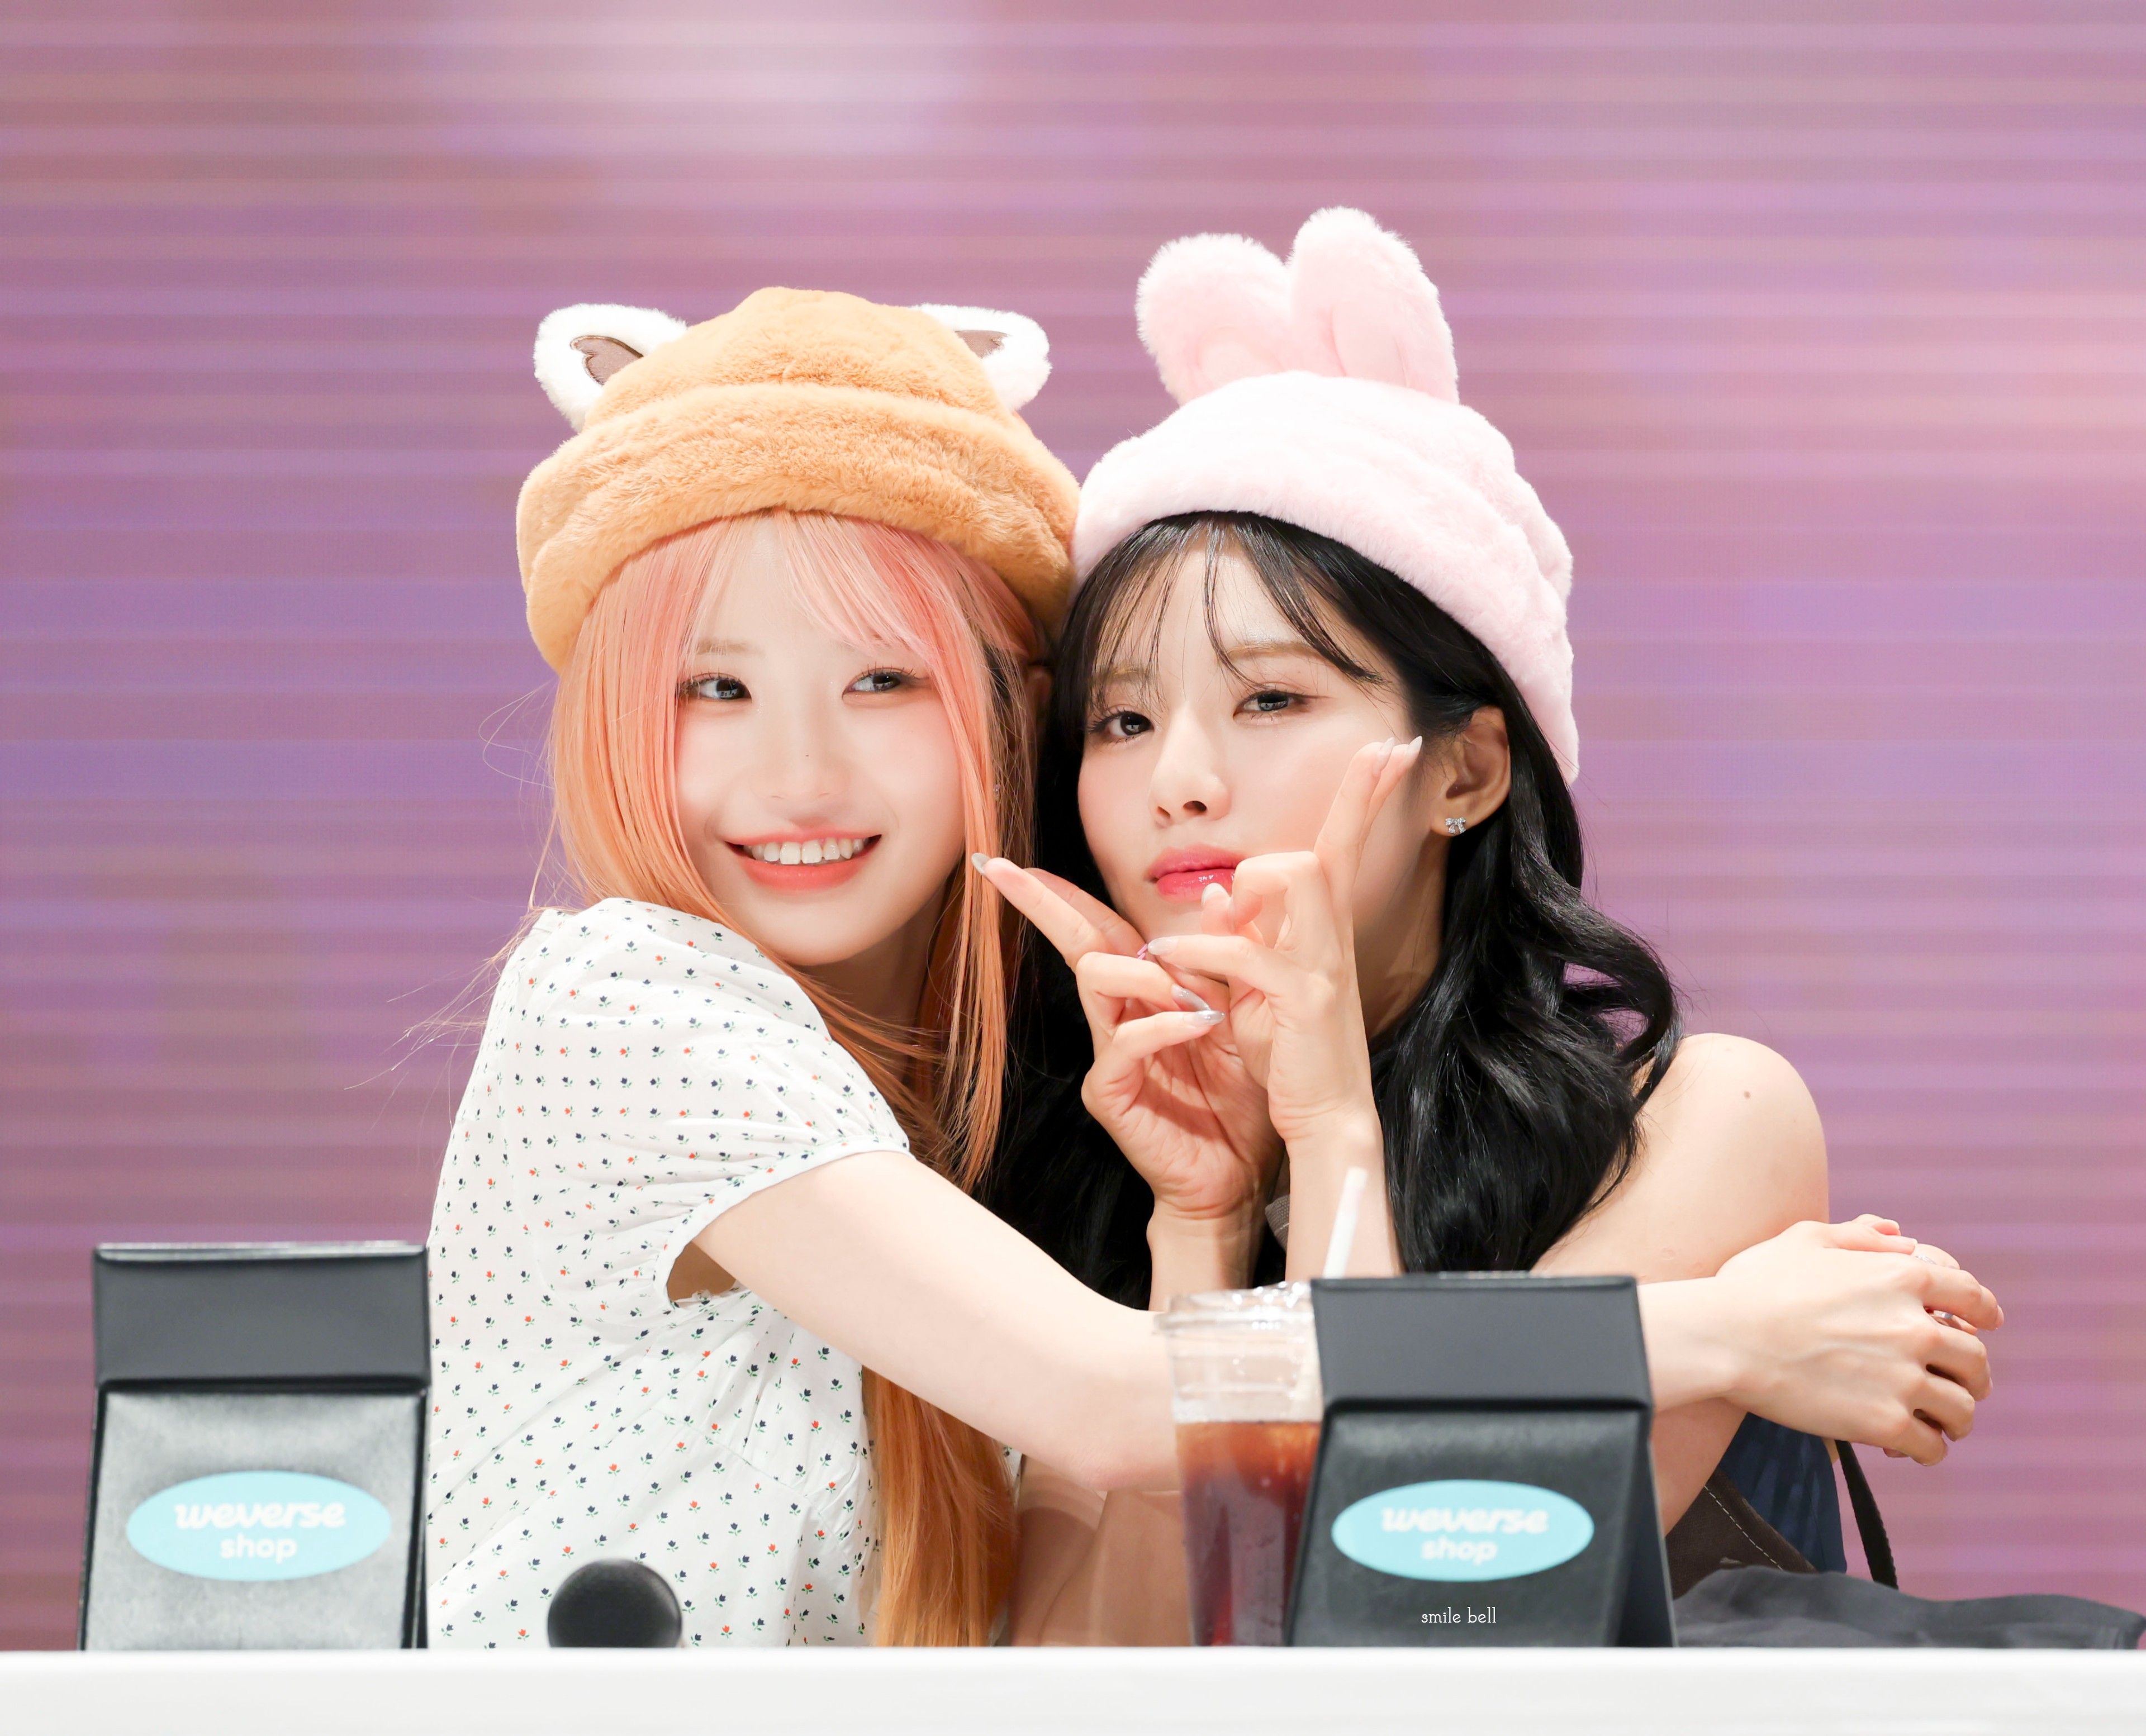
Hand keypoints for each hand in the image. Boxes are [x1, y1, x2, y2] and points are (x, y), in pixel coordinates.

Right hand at [970, 856, 1278, 1232]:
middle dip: (1043, 904)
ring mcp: (1110, 1054)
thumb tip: (1217, 891)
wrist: (1240, 1176)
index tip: (1024, 863)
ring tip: (1193, 992)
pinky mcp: (1112, 1094)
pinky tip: (1201, 1025)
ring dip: (1143, 972)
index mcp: (1147, 994)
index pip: (1101, 929)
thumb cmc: (1242, 1097)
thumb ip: (1226, 958)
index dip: (1067, 895)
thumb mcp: (1245, 1016)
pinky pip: (1126, 1043)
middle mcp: (1119, 1017)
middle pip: (1077, 944)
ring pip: (1095, 981)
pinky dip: (1165, 1025)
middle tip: (1007, 871)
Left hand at [1137, 736, 1420, 1148]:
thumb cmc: (1292, 1053)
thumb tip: (1220, 889)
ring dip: (1249, 885)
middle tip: (1341, 797)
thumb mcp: (1259, 985)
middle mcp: (1331, 936)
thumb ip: (1245, 934)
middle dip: (1348, 803)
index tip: (1393, 747)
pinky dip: (1197, 951)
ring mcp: (1321, 964)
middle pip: (1330, 846)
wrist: (1323, 1117)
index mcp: (1322, 928)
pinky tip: (1169, 962)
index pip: (1344, 845)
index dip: (1366, 795)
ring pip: (1294, 875)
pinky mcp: (1301, 998)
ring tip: (1222, 918)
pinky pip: (1244, 952)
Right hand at [1710, 1216, 2002, 1465]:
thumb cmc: (1754, 1285)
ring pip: (1962, 1409)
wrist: (1725, 1337)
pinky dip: (1927, 1450)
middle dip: (1975, 1375)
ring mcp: (1904, 1378)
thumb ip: (1858, 1236)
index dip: (1985, 1313)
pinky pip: (1931, 1447)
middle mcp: (1915, 1326)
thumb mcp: (1804, 1240)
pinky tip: (1910, 1450)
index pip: (1973, 1297)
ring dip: (1956, 1419)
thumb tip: (1900, 1236)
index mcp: (1902, 1277)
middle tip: (1963, 1386)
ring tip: (1944, 1426)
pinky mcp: (1884, 1423)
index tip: (1986, 1325)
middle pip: (1976, 1360)